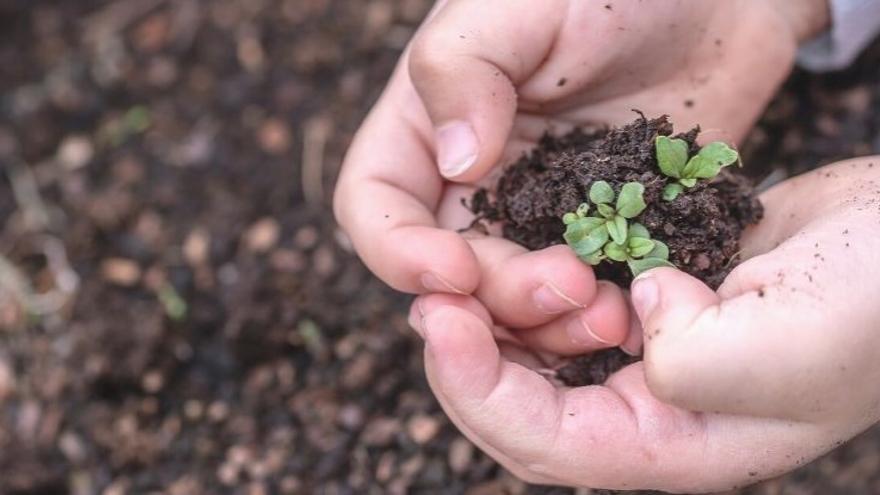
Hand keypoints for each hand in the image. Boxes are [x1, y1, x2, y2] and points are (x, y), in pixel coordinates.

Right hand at [335, 0, 824, 354]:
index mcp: (429, 126)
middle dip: (496, 295)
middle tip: (565, 285)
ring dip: (549, 322)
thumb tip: (455, 164)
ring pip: (516, 300)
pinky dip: (601, 315)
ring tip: (607, 313)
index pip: (375, 205)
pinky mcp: (604, 233)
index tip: (452, 270)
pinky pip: (587, 293)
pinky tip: (637, 310)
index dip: (397, 251)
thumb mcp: (522, 4)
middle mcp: (476, 181)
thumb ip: (464, 70)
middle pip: (452, 271)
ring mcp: (542, 213)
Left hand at [408, 157, 879, 492]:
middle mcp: (652, 411)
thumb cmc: (873, 306)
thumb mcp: (788, 346)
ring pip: (539, 355)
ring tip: (466, 271)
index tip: (440, 321)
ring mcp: (649, 355)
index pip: (545, 442)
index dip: (478, 389)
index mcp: (676, 446)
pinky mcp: (652, 302)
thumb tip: (636, 311)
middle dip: (469, 356)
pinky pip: (570, 305)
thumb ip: (693, 359)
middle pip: (524, 406)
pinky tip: (518, 252)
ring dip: (498, 317)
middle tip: (431, 295)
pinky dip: (537, 284)